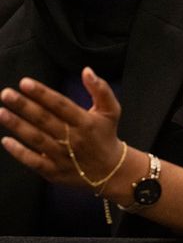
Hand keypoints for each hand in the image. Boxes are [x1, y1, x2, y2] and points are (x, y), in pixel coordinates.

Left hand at [0, 67, 124, 190]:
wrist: (110, 170)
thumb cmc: (106, 134)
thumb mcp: (111, 110)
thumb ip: (100, 89)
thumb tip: (86, 70)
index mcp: (86, 122)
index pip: (61, 105)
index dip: (43, 93)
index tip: (25, 83)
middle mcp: (74, 139)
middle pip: (45, 120)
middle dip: (24, 106)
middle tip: (6, 94)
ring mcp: (63, 156)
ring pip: (37, 139)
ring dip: (18, 126)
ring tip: (1, 112)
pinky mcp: (54, 172)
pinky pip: (34, 162)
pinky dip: (19, 152)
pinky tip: (5, 141)